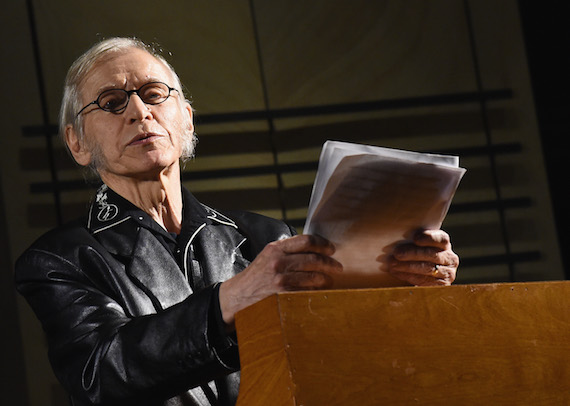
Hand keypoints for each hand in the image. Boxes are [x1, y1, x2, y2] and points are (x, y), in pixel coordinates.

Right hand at [219, 234, 342, 328]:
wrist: (238, 296)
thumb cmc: (255, 277)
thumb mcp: (267, 256)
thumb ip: (286, 250)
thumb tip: (312, 247)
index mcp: (276, 249)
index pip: (306, 240)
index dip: (322, 244)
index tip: (331, 249)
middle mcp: (278, 262)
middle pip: (313, 258)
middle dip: (330, 263)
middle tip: (337, 267)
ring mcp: (281, 279)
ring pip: (313, 276)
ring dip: (326, 279)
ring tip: (330, 280)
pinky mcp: (283, 295)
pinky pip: (307, 292)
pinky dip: (317, 291)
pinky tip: (320, 291)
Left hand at [387, 229, 458, 285]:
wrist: (419, 276)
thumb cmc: (414, 256)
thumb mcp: (415, 246)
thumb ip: (411, 242)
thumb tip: (396, 240)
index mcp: (444, 244)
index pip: (441, 239)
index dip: (429, 238)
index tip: (415, 238)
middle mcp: (450, 258)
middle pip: (432, 254)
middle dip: (412, 253)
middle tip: (396, 253)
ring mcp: (447, 273)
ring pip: (428, 268)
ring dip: (408, 266)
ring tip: (392, 264)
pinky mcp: (441, 286)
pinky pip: (425, 281)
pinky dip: (409, 276)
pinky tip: (397, 273)